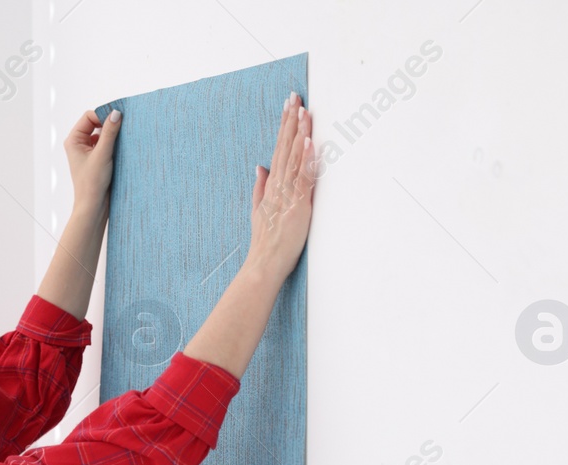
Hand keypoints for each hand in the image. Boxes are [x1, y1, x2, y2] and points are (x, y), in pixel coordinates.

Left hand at [63, 108, 121, 212]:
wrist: (94, 206)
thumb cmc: (92, 184)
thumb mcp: (102, 154)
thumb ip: (109, 132)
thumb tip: (116, 113)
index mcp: (73, 140)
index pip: (89, 116)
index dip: (102, 116)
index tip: (117, 121)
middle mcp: (79, 144)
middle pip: (95, 123)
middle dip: (108, 126)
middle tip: (121, 130)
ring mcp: (88, 151)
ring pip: (102, 134)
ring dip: (112, 136)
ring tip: (120, 144)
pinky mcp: (97, 158)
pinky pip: (106, 144)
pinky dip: (114, 144)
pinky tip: (120, 151)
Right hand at [245, 92, 315, 284]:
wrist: (264, 263)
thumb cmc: (265, 242)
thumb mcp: (259, 211)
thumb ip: (260, 187)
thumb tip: (260, 168)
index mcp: (272, 185)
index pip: (279, 148)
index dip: (284, 126)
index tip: (289, 105)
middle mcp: (278, 186)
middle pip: (285, 147)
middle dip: (291, 121)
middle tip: (295, 96)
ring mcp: (287, 194)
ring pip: (293, 158)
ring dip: (299, 133)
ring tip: (303, 111)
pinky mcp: (297, 205)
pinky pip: (302, 179)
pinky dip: (305, 160)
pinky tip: (308, 143)